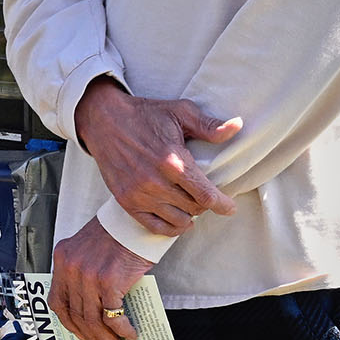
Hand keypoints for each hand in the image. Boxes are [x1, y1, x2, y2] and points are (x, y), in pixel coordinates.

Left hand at [50, 219, 154, 339]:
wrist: (137, 218)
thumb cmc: (119, 233)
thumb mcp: (91, 251)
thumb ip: (87, 275)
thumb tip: (98, 312)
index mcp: (63, 259)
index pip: (57, 301)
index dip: (70, 324)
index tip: (82, 337)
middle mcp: (71, 268)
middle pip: (77, 315)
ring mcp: (88, 275)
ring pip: (93, 320)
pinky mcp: (108, 281)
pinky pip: (112, 315)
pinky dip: (121, 330)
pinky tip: (130, 335)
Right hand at [74, 78, 241, 235]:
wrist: (103, 120)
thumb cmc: (144, 114)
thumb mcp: (179, 112)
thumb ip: (208, 125)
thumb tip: (236, 127)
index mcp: (173, 161)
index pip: (206, 195)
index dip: (223, 204)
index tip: (230, 208)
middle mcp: (156, 182)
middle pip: (194, 208)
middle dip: (205, 204)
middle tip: (205, 195)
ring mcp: (139, 194)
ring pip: (178, 220)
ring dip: (190, 215)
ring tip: (191, 205)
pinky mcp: (126, 201)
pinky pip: (155, 227)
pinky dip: (171, 228)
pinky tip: (179, 220)